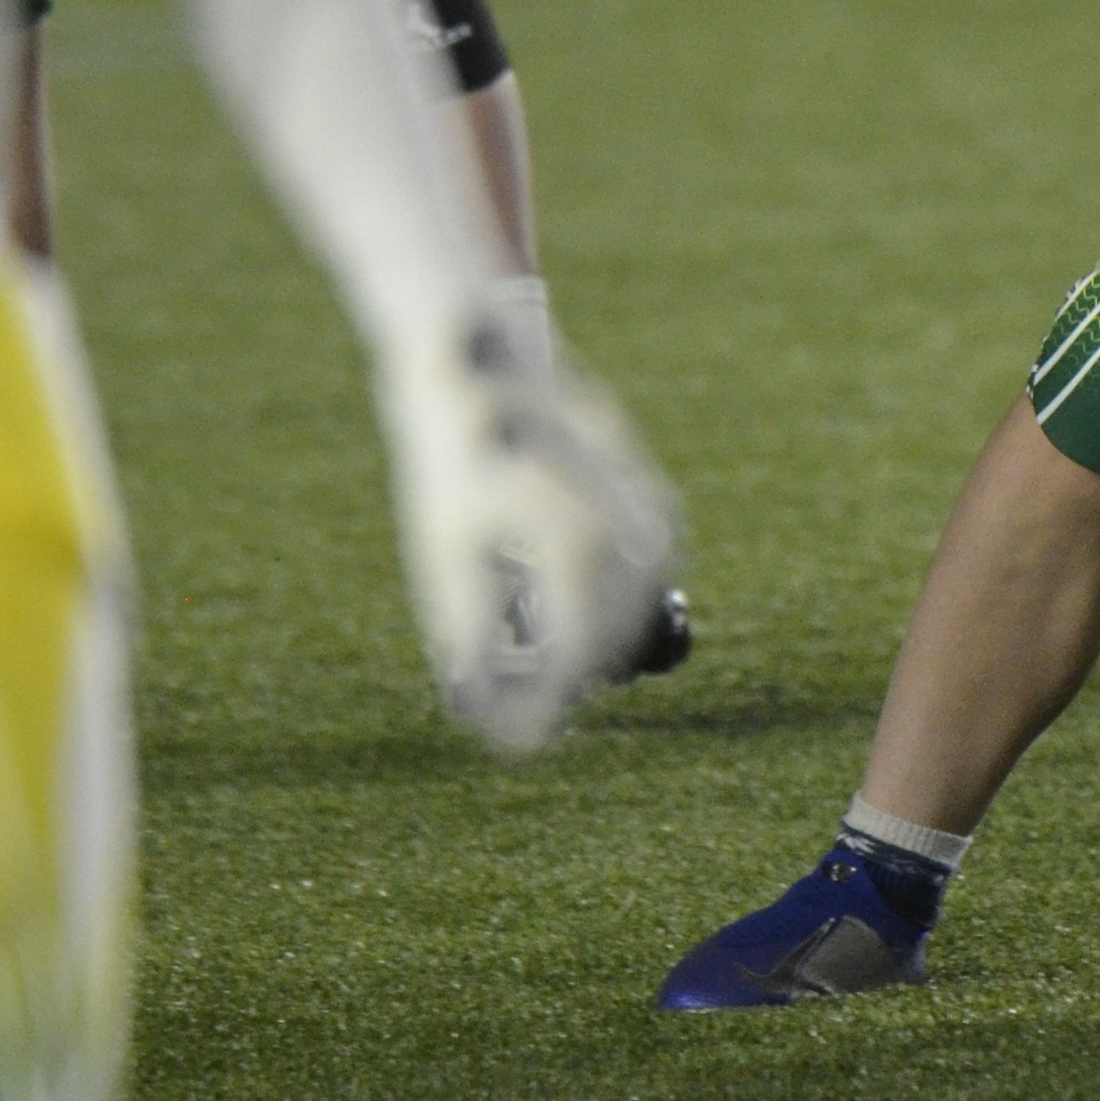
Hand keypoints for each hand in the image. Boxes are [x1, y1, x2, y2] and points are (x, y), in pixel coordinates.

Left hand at [385, 293, 684, 758]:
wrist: (479, 361)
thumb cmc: (450, 465)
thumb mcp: (448, 561)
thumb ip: (473, 640)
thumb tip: (495, 720)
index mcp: (566, 539)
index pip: (571, 655)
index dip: (542, 708)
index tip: (516, 739)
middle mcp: (621, 522)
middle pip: (614, 635)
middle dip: (572, 678)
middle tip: (530, 706)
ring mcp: (646, 504)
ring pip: (640, 604)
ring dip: (599, 638)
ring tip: (550, 655)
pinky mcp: (651, 493)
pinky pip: (649, 570)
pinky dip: (614, 599)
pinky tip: (574, 603)